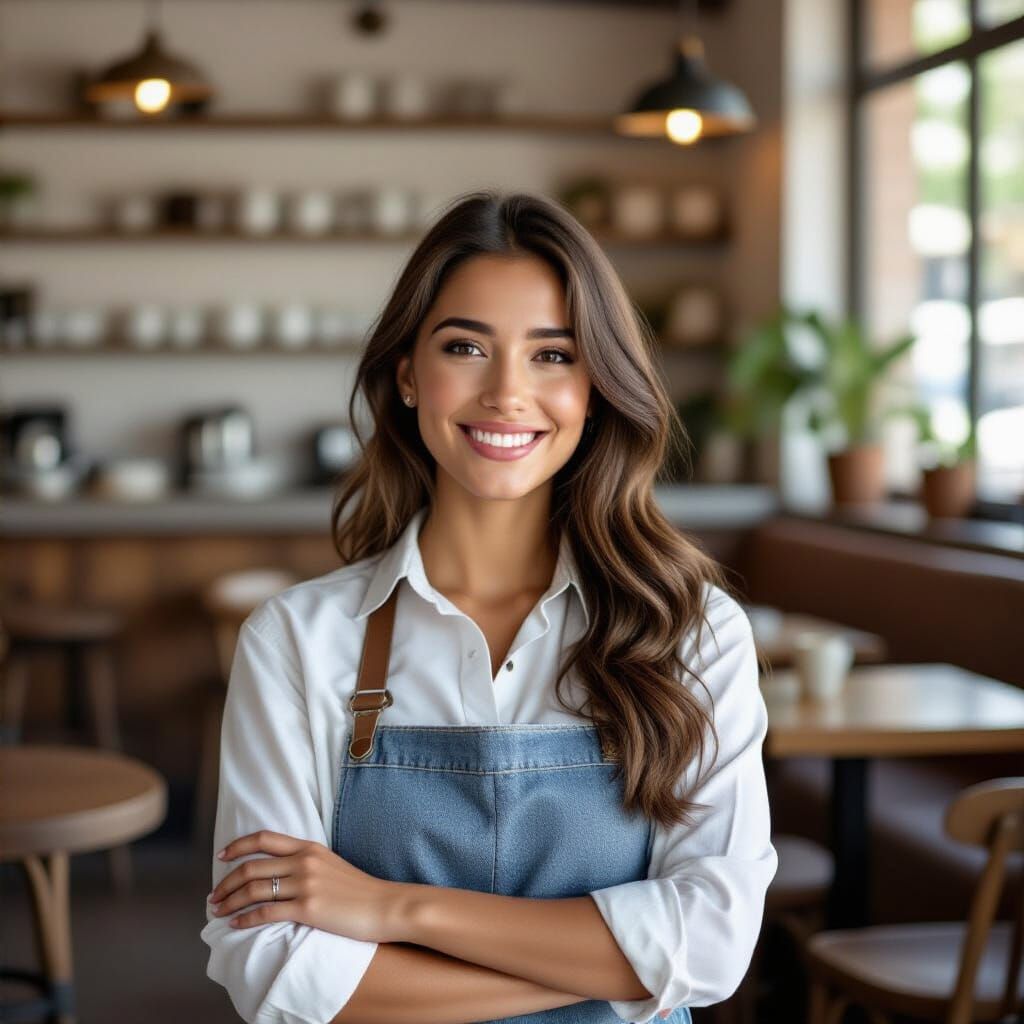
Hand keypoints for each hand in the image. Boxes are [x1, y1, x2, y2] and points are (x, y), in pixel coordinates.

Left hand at [207, 829, 407, 941]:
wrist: (385, 905)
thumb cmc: (359, 890)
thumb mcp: (331, 864)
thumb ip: (307, 862)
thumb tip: (281, 871)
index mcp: (309, 847)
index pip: (264, 839)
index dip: (238, 846)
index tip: (221, 857)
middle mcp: (304, 861)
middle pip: (251, 867)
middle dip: (226, 882)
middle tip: (214, 896)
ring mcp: (305, 884)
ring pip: (253, 890)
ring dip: (230, 902)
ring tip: (218, 912)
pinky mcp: (308, 908)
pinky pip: (266, 912)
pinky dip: (245, 919)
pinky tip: (236, 925)